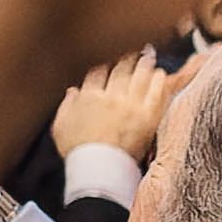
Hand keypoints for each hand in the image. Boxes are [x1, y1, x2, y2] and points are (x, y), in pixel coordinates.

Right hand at [53, 46, 176, 165]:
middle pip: (120, 69)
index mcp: (88, 97)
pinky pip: (155, 92)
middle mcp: (109, 96)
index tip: (110, 61)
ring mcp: (130, 105)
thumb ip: (66, 106)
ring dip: (144, 64)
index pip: (98, 72)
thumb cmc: (78, 152)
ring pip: (139, 76)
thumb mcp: (60, 128)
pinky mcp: (147, 116)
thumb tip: (72, 91)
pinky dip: (158, 81)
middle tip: (133, 52)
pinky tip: (161, 74)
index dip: (105, 64)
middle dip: (127, 58)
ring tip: (149, 56)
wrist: (97, 169)